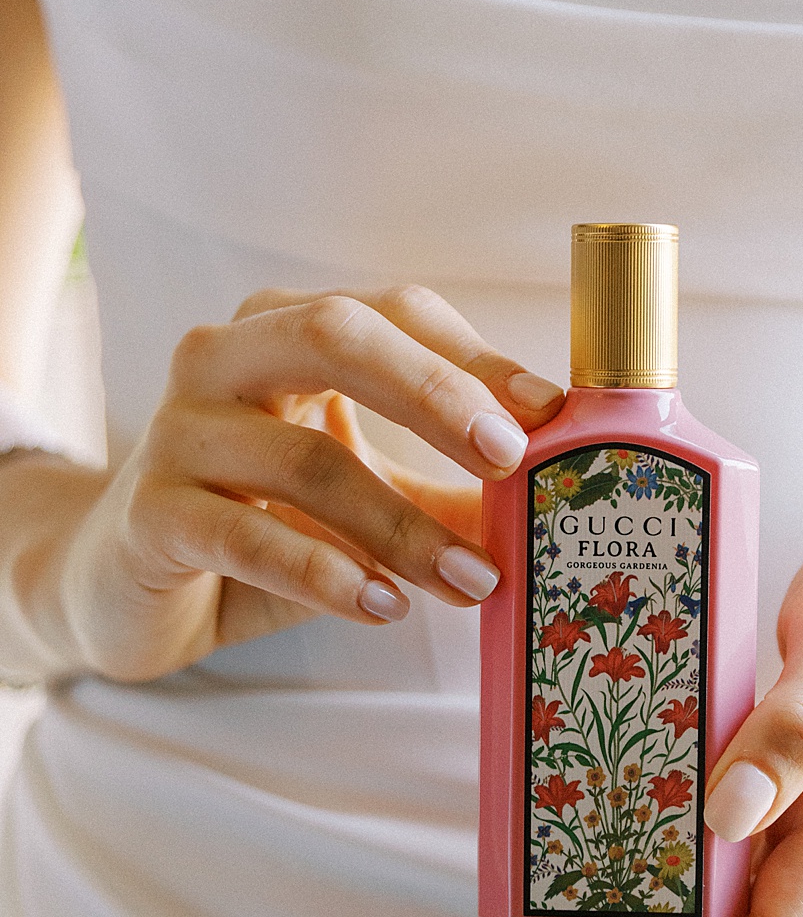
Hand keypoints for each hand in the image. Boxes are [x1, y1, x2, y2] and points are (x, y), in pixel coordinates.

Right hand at [55, 286, 562, 681]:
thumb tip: (563, 496)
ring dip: (405, 527)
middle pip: (340, 337)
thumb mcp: (369, 495)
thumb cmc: (265, 520)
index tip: (552, 410)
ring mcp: (179, 431)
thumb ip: (453, 488)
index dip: (477, 357)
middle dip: (438, 395)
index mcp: (288, 330)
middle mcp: (225, 359)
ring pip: (307, 457)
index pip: (396, 311)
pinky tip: (385, 605)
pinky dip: (327, 573)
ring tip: (475, 581)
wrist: (126, 582)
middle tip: (512, 460)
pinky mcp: (151, 514)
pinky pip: (248, 536)